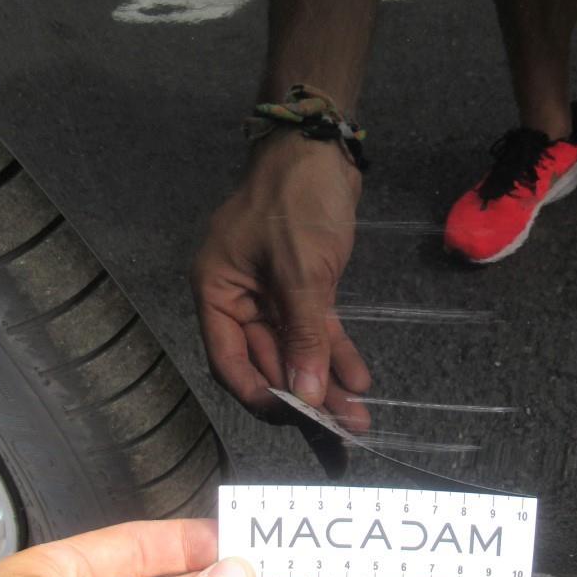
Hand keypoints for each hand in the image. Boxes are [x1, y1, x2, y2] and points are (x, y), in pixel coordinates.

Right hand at [192, 132, 370, 429]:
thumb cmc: (296, 202)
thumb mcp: (300, 271)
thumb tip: (305, 394)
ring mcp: (270, 294)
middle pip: (268, 359)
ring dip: (325, 380)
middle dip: (305, 394)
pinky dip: (335, 352)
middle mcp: (239, 298)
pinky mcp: (302, 287)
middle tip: (344, 427)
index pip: (228, 360)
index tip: (295, 417)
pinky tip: (359, 379)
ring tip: (359, 415)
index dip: (260, 392)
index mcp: (217, 291)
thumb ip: (302, 334)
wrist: (320, 149)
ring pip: (296, 348)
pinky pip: (315, 329)